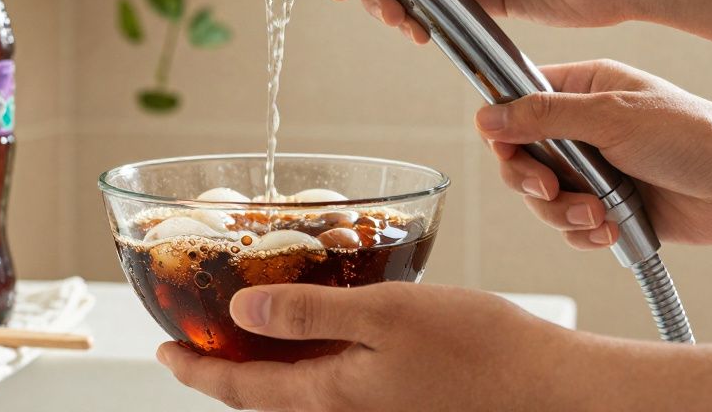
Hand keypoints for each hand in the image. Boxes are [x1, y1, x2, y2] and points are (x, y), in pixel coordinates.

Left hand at [157, 282, 589, 411]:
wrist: (550, 391)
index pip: (240, 389)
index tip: (161, 351)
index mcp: (333, 396)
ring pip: (298, 392)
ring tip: (247, 332)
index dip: (194, 370)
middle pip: (264, 397)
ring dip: (264, 367)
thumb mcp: (385, 314)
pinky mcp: (401, 403)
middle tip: (193, 342)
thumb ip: (310, 311)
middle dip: (223, 370)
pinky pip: (334, 386)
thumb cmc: (482, 352)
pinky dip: (308, 362)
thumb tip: (241, 309)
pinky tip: (321, 332)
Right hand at [473, 59, 711, 248]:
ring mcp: (593, 170)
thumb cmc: (692, 136)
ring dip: (563, 213)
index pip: (516, 102)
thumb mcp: (611, 117)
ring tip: (600, 214)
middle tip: (551, 190)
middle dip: (532, 182)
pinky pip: (569, 226)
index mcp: (583, 89)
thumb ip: (544, 116)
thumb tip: (486, 117)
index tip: (510, 152)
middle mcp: (582, 128)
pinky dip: (584, 233)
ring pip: (541, 199)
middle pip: (520, 158)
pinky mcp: (607, 206)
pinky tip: (612, 229)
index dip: (504, 130)